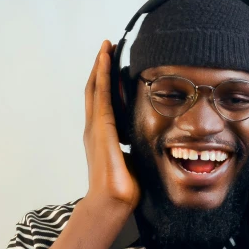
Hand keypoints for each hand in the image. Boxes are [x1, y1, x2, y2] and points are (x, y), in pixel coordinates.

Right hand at [83, 40, 140, 209]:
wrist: (113, 201)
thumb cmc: (124, 187)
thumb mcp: (134, 158)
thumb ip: (136, 145)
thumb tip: (153, 142)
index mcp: (102, 135)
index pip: (103, 101)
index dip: (106, 82)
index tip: (114, 65)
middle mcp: (94, 128)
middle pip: (94, 89)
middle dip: (101, 68)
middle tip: (108, 47)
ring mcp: (95, 127)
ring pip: (95, 87)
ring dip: (100, 65)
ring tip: (106, 47)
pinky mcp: (101, 127)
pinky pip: (101, 95)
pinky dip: (102, 76)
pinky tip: (106, 61)